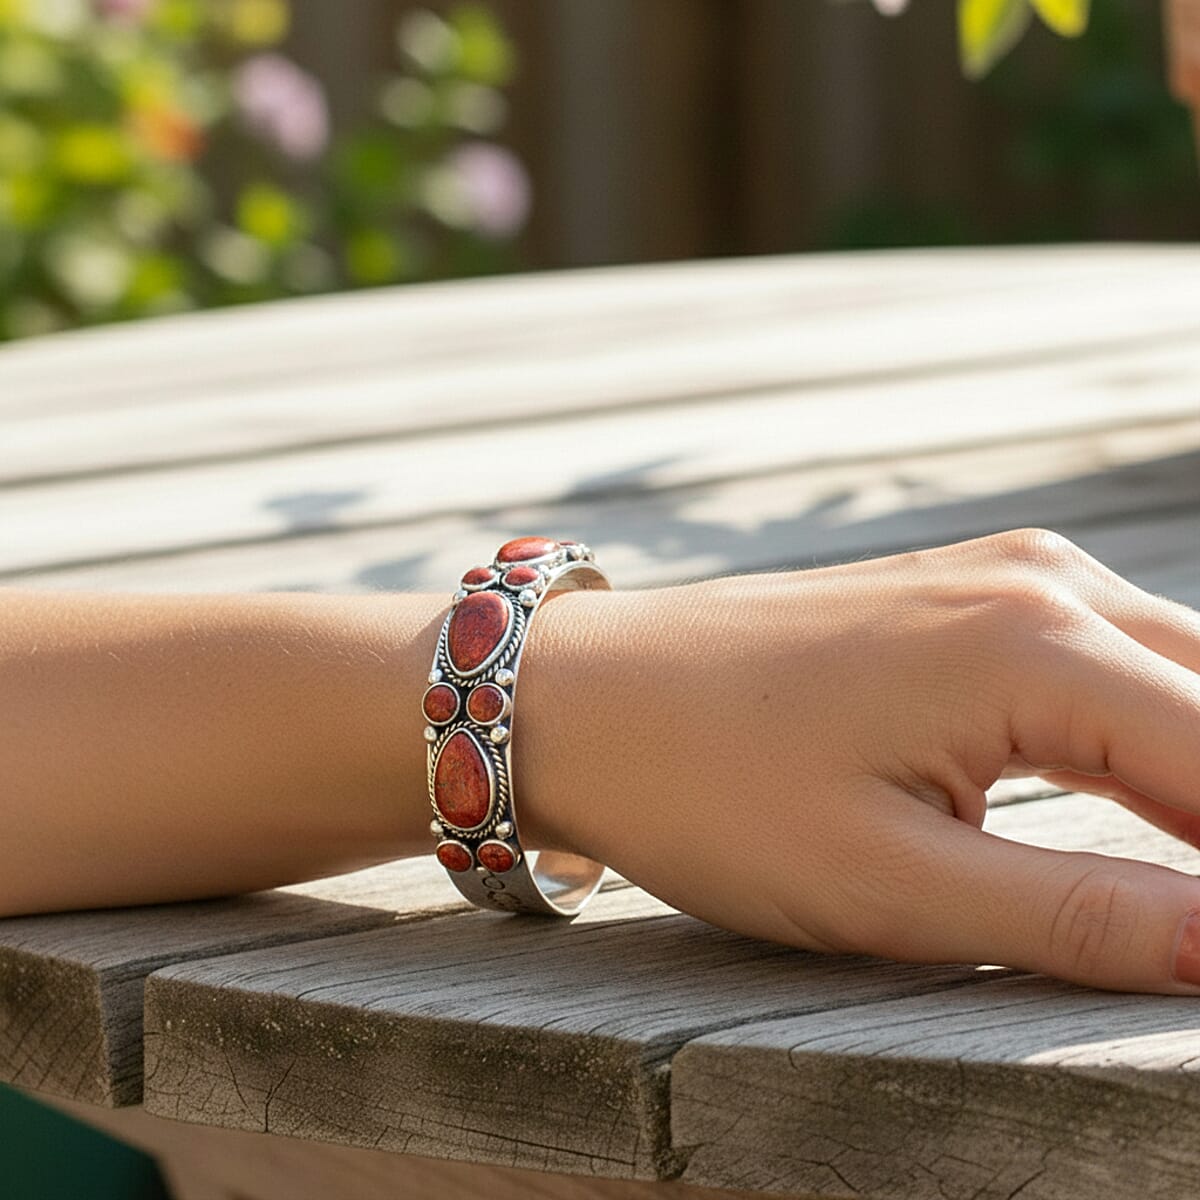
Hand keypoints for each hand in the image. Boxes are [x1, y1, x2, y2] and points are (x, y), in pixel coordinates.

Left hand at [516, 528, 1199, 993]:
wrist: (585, 695)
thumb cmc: (707, 786)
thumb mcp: (888, 880)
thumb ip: (1076, 915)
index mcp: (1035, 648)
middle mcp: (1039, 584)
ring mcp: (1000, 575)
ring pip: (1174, 676)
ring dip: (1198, 776)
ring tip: (1179, 874)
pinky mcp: (963, 596)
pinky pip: (1104, 660)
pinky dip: (1150, 736)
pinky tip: (1159, 807)